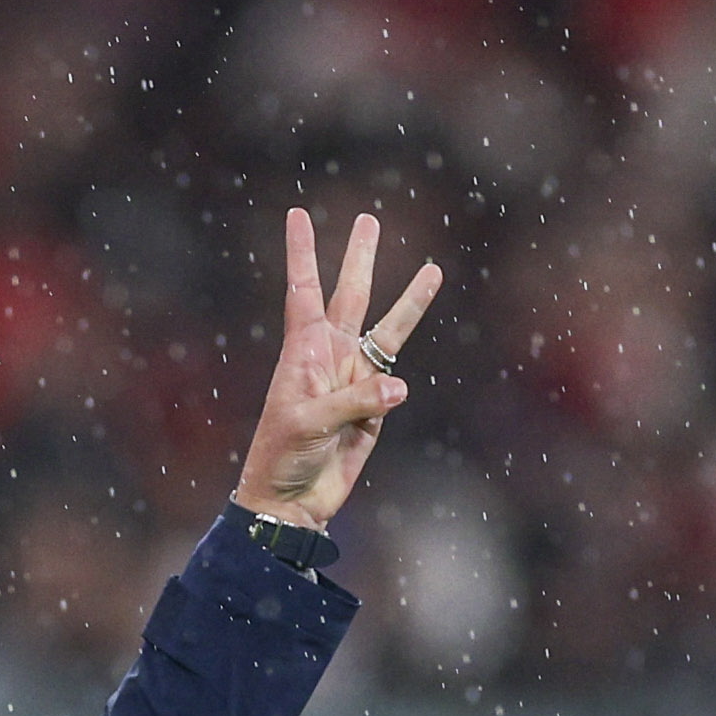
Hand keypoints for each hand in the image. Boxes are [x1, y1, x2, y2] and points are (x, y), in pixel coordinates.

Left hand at [231, 209, 441, 533]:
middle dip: (359, 258)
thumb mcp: (309, 423)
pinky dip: (395, 386)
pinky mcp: (373, 409)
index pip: (303, 291)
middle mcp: (329, 356)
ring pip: (387, 331)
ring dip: (408, 301)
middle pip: (350, 296)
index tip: (297, 215)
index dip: (302, 254)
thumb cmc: (282, 455)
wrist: (291, 501)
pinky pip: (392, 385)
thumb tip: (398, 387)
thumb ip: (355, 401)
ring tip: (433, 269)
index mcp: (302, 350)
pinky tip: (394, 392)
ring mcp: (354, 380)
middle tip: (368, 219)